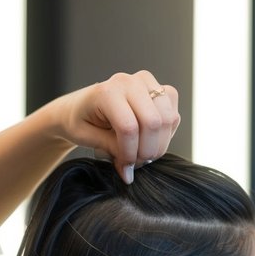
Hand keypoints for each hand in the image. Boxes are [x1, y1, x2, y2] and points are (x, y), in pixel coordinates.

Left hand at [53, 70, 180, 183]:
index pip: (129, 127)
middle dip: (147, 151)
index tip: (125, 166)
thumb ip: (111, 152)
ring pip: (168, 119)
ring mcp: (147, 83)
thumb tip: (130, 173)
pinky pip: (173, 114)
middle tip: (136, 163)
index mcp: (107, 92)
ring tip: (142, 153)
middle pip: (153, 122)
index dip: (130, 153)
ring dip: (159, 144)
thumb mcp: (87, 138)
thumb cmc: (80, 121)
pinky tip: (150, 139)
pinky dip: (166, 134)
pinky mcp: (160, 89)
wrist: (80, 106)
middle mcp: (129, 82)